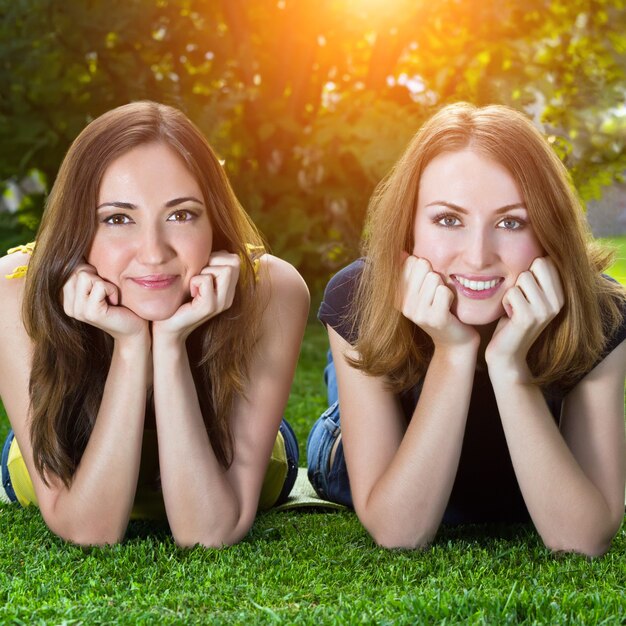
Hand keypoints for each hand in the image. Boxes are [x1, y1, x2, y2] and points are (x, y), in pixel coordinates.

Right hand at [62, 263, 147, 340]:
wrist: (134, 329)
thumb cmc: (121, 305)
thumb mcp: (101, 286)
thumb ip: (86, 273)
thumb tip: (78, 248)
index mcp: (68, 300)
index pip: (71, 269)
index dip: (91, 272)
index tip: (102, 289)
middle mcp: (69, 307)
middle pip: (77, 270)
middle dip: (98, 277)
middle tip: (108, 294)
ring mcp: (78, 311)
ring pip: (85, 276)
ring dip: (106, 284)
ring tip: (111, 298)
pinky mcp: (90, 313)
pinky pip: (100, 285)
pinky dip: (112, 290)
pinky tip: (115, 303)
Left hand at [152, 251, 240, 341]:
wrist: (166, 327)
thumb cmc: (177, 300)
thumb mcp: (195, 278)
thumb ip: (207, 265)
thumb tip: (213, 250)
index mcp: (228, 289)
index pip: (235, 259)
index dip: (217, 257)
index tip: (202, 270)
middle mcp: (228, 296)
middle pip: (234, 261)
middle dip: (213, 261)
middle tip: (197, 276)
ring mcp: (221, 303)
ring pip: (225, 269)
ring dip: (204, 271)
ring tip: (194, 285)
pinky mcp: (209, 307)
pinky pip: (206, 280)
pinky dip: (194, 281)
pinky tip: (189, 293)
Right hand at [396, 255, 478, 349]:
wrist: (454, 340)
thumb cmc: (440, 308)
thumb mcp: (422, 290)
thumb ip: (411, 271)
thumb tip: (400, 252)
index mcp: (397, 296)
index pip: (409, 262)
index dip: (424, 267)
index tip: (426, 285)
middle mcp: (403, 305)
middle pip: (422, 266)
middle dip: (434, 275)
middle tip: (436, 294)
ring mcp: (418, 313)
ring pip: (434, 277)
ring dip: (443, 286)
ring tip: (442, 301)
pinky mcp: (435, 319)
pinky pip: (444, 291)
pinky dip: (450, 295)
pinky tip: (448, 307)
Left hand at [485, 257, 563, 377]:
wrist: (507, 353)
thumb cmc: (512, 319)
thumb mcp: (528, 295)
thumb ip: (535, 276)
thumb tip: (536, 245)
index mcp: (560, 293)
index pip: (546, 260)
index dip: (528, 270)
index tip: (525, 290)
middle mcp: (558, 301)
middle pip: (536, 265)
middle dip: (520, 279)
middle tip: (518, 299)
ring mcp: (545, 310)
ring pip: (522, 277)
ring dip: (511, 292)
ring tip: (513, 308)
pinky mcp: (529, 317)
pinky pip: (511, 293)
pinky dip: (504, 302)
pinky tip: (508, 316)